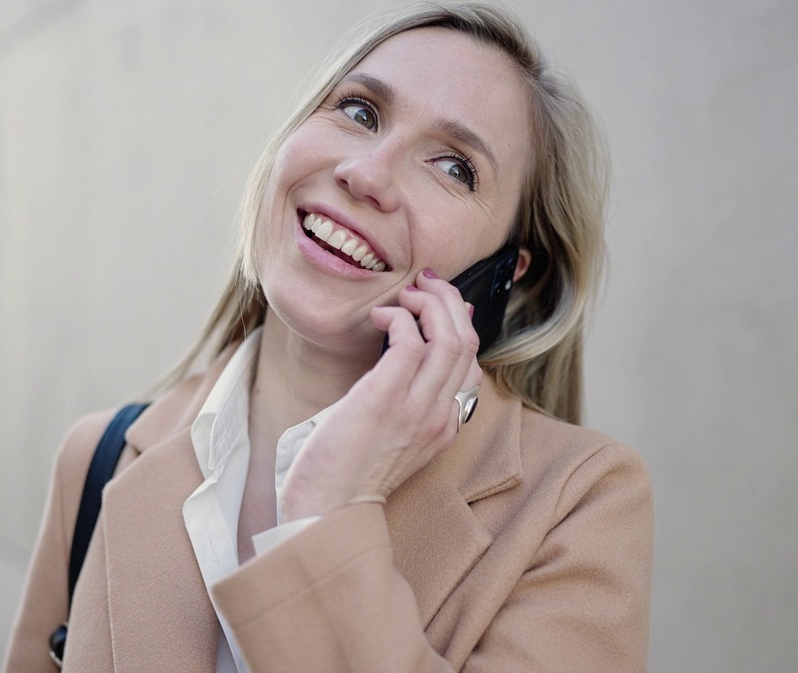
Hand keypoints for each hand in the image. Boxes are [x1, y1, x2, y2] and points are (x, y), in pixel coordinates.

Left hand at [279, 270, 482, 520]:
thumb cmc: (346, 473)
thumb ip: (404, 398)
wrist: (326, 512)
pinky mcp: (385, 399)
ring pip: (450, 336)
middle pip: (467, 341)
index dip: (457, 323)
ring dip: (429, 303)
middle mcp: (440, 415)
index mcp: (444, 425)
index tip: (432, 305)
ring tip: (404, 297)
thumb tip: (408, 348)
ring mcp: (417, 408)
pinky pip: (411, 341)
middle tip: (422, 286)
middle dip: (448, 301)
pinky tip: (380, 319)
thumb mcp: (389, 434)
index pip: (471, 362)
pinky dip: (399, 318)